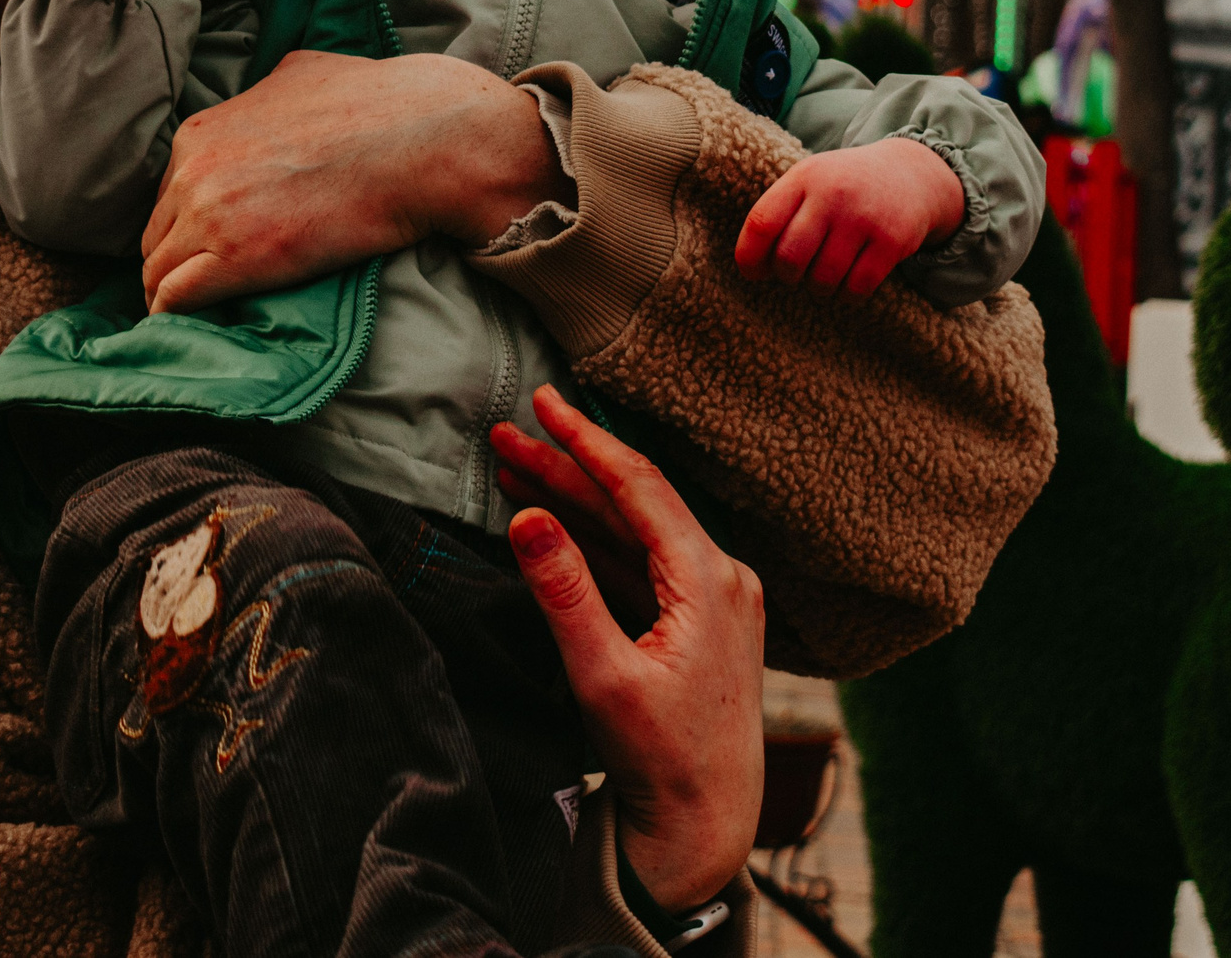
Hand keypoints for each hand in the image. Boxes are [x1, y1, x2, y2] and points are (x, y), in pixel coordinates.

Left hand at [138, 51, 569, 313]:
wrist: (422, 137)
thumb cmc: (377, 102)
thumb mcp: (301, 72)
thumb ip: (267, 93)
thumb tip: (274, 94)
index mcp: (200, 133)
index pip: (168, 197)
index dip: (190, 228)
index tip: (215, 250)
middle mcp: (192, 170)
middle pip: (155, 238)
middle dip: (179, 264)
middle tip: (214, 289)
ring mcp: (208, 213)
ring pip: (157, 275)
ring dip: (179, 297)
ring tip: (209, 320)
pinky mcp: (235, 257)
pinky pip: (175, 301)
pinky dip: (184, 319)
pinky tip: (206, 331)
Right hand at [495, 386, 763, 910]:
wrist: (706, 827)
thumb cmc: (660, 759)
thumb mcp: (603, 675)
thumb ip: (565, 592)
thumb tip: (528, 519)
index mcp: (711, 581)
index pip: (641, 487)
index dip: (586, 441)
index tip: (543, 402)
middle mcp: (723, 578)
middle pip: (633, 503)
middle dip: (567, 467)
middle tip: (507, 433)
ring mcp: (716, 599)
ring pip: (634, 532)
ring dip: (575, 503)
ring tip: (513, 468)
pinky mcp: (701, 622)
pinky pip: (641, 565)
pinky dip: (595, 542)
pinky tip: (551, 523)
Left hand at [733, 136, 963, 299]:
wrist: (910, 173)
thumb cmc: (844, 187)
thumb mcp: (810, 182)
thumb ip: (780, 214)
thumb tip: (753, 268)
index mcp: (804, 177)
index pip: (762, 223)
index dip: (749, 257)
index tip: (753, 273)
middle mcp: (833, 194)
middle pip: (790, 258)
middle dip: (787, 276)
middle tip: (797, 272)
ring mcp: (864, 217)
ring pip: (822, 279)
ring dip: (818, 287)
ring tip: (825, 274)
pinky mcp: (892, 241)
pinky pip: (856, 288)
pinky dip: (847, 295)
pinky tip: (849, 281)